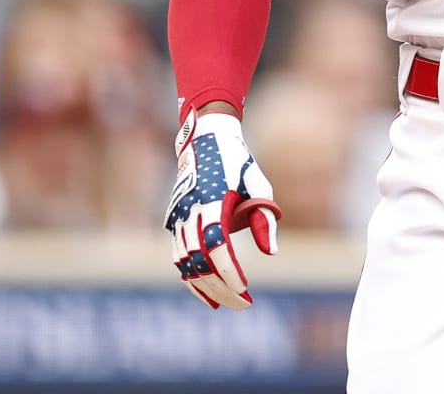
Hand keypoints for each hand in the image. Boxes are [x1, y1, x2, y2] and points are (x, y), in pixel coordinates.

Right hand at [164, 108, 279, 308]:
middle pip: (199, 261)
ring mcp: (177, 216)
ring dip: (204, 286)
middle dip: (220, 287)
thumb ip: (265, 217)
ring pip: (184, 263)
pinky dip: (190, 277)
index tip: (245, 288)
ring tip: (226, 303)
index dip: (228, 271)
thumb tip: (271, 252)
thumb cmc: (238, 163)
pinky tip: (207, 292)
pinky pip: (177, 257)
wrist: (205, 140)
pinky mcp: (173, 221)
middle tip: (243, 304)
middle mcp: (189, 210)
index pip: (216, 246)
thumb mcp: (259, 184)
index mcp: (212, 200)